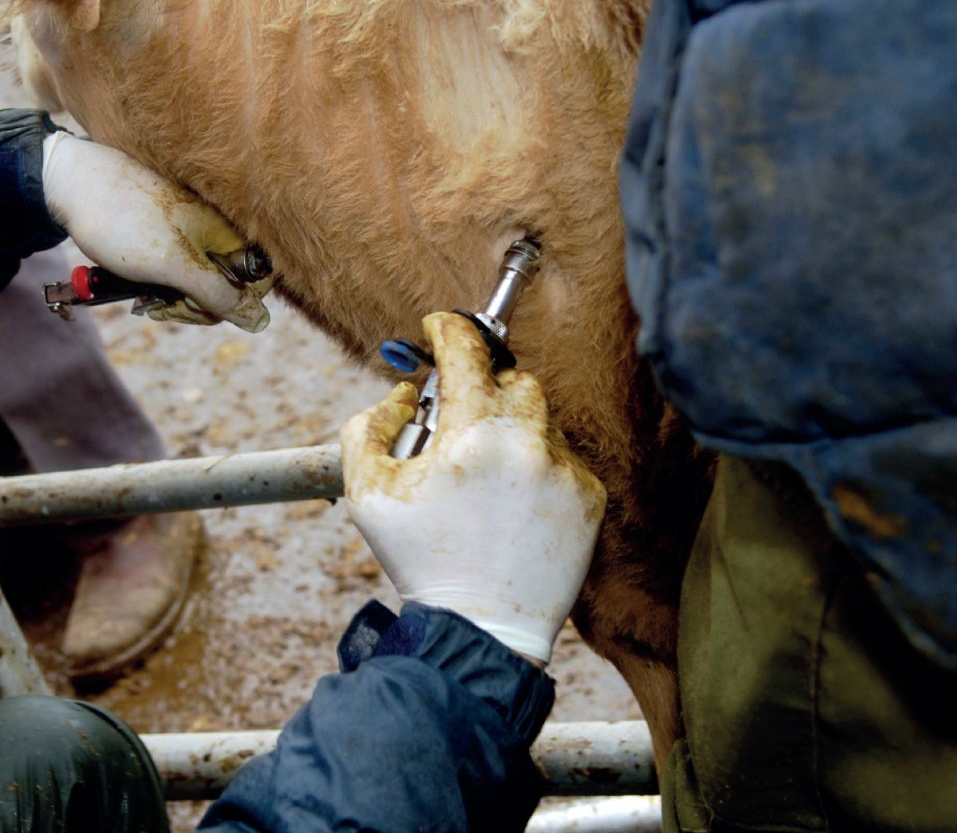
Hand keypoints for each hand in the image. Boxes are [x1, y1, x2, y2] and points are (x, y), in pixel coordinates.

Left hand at [41, 131, 270, 331]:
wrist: (74, 184)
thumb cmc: (124, 222)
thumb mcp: (174, 266)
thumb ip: (219, 293)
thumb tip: (259, 320)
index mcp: (229, 231)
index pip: (255, 285)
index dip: (226, 305)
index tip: (190, 305)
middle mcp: (218, 229)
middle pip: (226, 287)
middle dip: (193, 304)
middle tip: (157, 303)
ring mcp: (194, 231)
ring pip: (199, 282)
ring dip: (173, 297)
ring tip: (142, 295)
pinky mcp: (172, 233)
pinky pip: (179, 269)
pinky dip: (161, 283)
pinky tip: (139, 285)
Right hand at [339, 312, 606, 664]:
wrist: (481, 629)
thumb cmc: (421, 562)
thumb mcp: (367, 493)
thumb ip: (370, 427)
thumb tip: (405, 395)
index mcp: (471, 434)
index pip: (465, 350)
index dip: (447, 330)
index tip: (440, 328)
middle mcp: (526, 442)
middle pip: (512, 378)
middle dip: (483, 389)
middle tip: (458, 416)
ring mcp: (563, 470)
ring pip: (540, 418)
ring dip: (511, 428)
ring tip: (484, 472)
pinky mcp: (589, 497)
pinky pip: (561, 456)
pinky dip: (536, 465)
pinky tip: (511, 502)